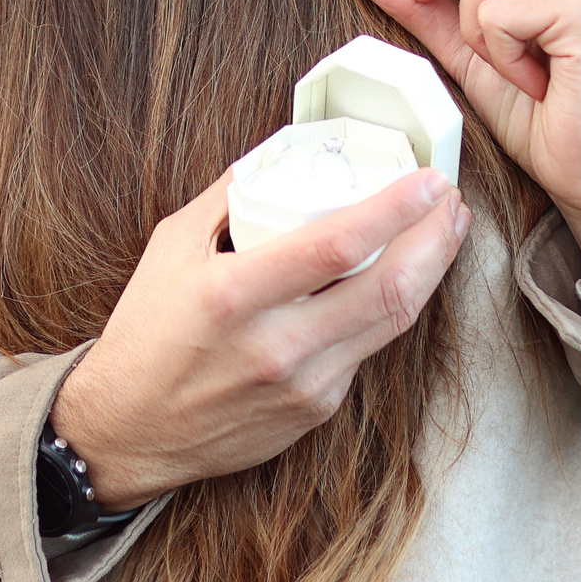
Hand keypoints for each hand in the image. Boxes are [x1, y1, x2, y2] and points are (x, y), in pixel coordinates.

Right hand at [49, 165, 468, 507]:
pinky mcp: (317, 409)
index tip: (429, 179)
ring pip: (392, 322)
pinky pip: (367, 349)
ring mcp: (304, 385)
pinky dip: (390, 307)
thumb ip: (232, 196)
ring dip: (430, 271)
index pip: (336, 245)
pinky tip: (399, 277)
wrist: (129, 429)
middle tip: (452, 200)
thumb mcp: (174, 247)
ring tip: (445, 231)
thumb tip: (286, 152)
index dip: (395, 209)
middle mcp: (276, 345)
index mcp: (234, 295)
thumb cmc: (147, 332)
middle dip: (435, 238)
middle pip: (388, 289)